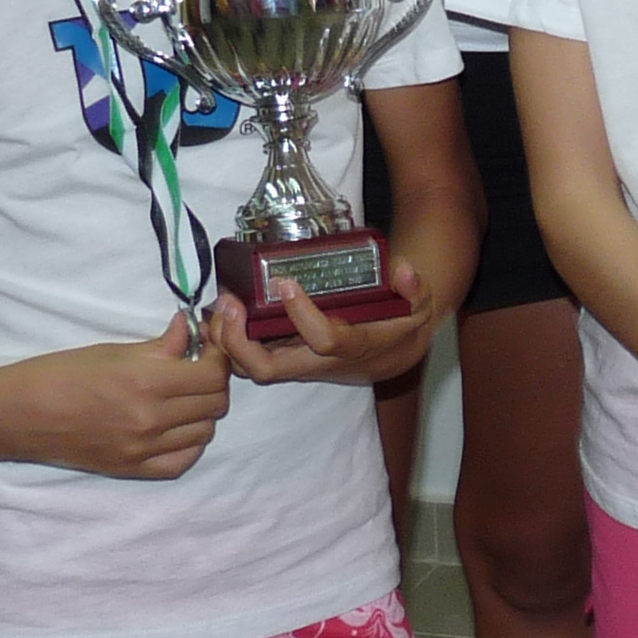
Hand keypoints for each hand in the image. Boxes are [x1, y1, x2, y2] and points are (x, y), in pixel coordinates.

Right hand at [0, 312, 229, 476]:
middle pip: (215, 403)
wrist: (17, 414)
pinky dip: (188, 443)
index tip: (207, 347)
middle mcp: (151, 420)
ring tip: (181, 398)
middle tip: (195, 370)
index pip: (214, 373)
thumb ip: (161, 345)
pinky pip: (184, 460)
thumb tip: (192, 329)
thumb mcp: (112, 350)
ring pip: (206, 432)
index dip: (218, 356)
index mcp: (146, 382)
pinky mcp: (133, 470)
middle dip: (212, 382)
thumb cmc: (59, 373)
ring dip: (202, 412)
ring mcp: (143, 449)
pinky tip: (173, 427)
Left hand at [209, 259, 439, 387]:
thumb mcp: (418, 305)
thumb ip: (415, 289)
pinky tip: (219, 313)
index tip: (287, 284)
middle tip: (231, 304)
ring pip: (250, 368)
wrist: (391, 354)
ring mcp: (297, 362)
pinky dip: (226, 341)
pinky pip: (246, 359)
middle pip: (268, 368)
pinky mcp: (284, 357)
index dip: (303, 316)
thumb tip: (404, 270)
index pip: (324, 341)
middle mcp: (317, 361)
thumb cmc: (400, 325)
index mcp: (351, 347)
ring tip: (220, 304)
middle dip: (240, 342)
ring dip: (226, 342)